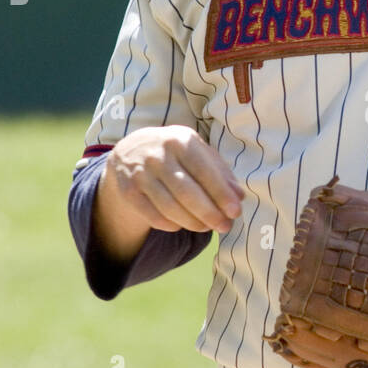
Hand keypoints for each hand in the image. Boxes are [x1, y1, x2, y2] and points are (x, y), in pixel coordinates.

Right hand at [94, 125, 243, 260]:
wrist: (132, 150)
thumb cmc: (176, 153)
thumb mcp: (199, 153)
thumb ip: (221, 172)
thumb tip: (239, 196)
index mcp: (181, 140)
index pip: (204, 171)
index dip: (221, 194)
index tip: (236, 212)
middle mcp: (158, 154)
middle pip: (187, 192)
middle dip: (209, 213)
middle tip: (225, 227)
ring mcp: (140, 173)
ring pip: (170, 207)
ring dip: (192, 222)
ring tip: (206, 227)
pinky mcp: (128, 191)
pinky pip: (153, 216)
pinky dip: (170, 225)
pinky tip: (181, 225)